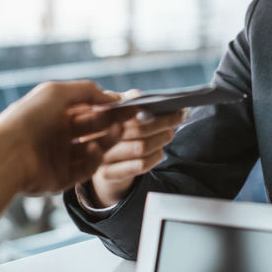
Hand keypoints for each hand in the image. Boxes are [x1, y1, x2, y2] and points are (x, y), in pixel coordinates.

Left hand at [0, 80, 138, 229]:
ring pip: (94, 148)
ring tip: (120, 130)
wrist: (6, 155)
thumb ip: (87, 90)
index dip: (107, 106)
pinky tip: (95, 151)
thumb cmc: (28, 118)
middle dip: (113, 121)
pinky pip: (86, 169)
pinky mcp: (62, 178)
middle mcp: (58, 135)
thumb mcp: (57, 91)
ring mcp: (60, 157)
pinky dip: (94, 160)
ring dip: (109, 139)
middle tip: (133, 117)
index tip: (128, 104)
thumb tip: (111, 97)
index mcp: (55, 114)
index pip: (88, 108)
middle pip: (94, 128)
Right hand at [90, 90, 187, 206]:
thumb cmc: (116, 127)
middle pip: (136, 128)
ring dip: (161, 138)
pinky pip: (139, 165)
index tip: (168, 105)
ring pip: (140, 147)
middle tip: (177, 117)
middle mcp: (95, 136)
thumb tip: (143, 97)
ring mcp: (100, 156)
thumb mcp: (120, 108)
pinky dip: (155, 157)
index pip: (124, 109)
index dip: (148, 108)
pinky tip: (160, 151)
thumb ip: (130, 100)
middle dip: (162, 122)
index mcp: (96, 115)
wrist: (103, 159)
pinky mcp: (107, 174)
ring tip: (170, 133)